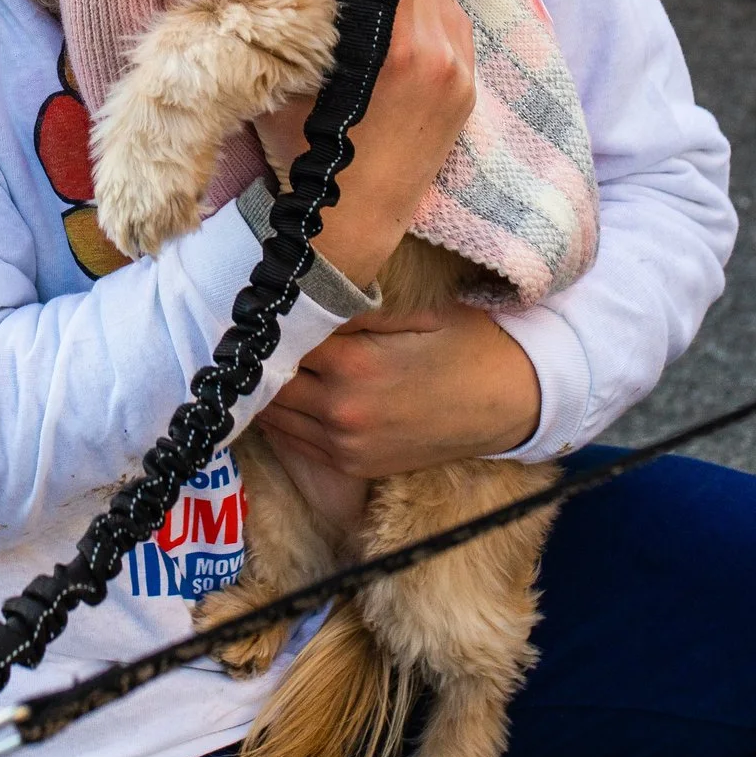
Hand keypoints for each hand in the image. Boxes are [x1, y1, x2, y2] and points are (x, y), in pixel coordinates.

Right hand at [251, 0, 474, 288]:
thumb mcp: (296, 83)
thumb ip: (303, 26)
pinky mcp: (467, 92)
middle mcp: (446, 55)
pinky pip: (454, 27)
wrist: (353, 225)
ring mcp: (463, 74)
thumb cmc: (312, 155)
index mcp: (407, 49)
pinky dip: (428, 10)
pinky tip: (399, 15)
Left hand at [256, 305, 541, 478]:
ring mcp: (345, 445)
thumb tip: (305, 291)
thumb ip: (357, 304)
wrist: (510, 404)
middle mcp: (341, 411)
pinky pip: (295, 442)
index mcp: (354, 365)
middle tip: (245, 329)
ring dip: (262, 387)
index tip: (257, 300)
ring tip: (252, 359)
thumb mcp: (417, 310)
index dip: (266, 319)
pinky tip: (277, 392)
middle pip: (267, 381)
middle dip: (256, 355)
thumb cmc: (468, 345)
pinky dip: (279, 417)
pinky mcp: (353, 465)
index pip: (280, 340)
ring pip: (274, 415)